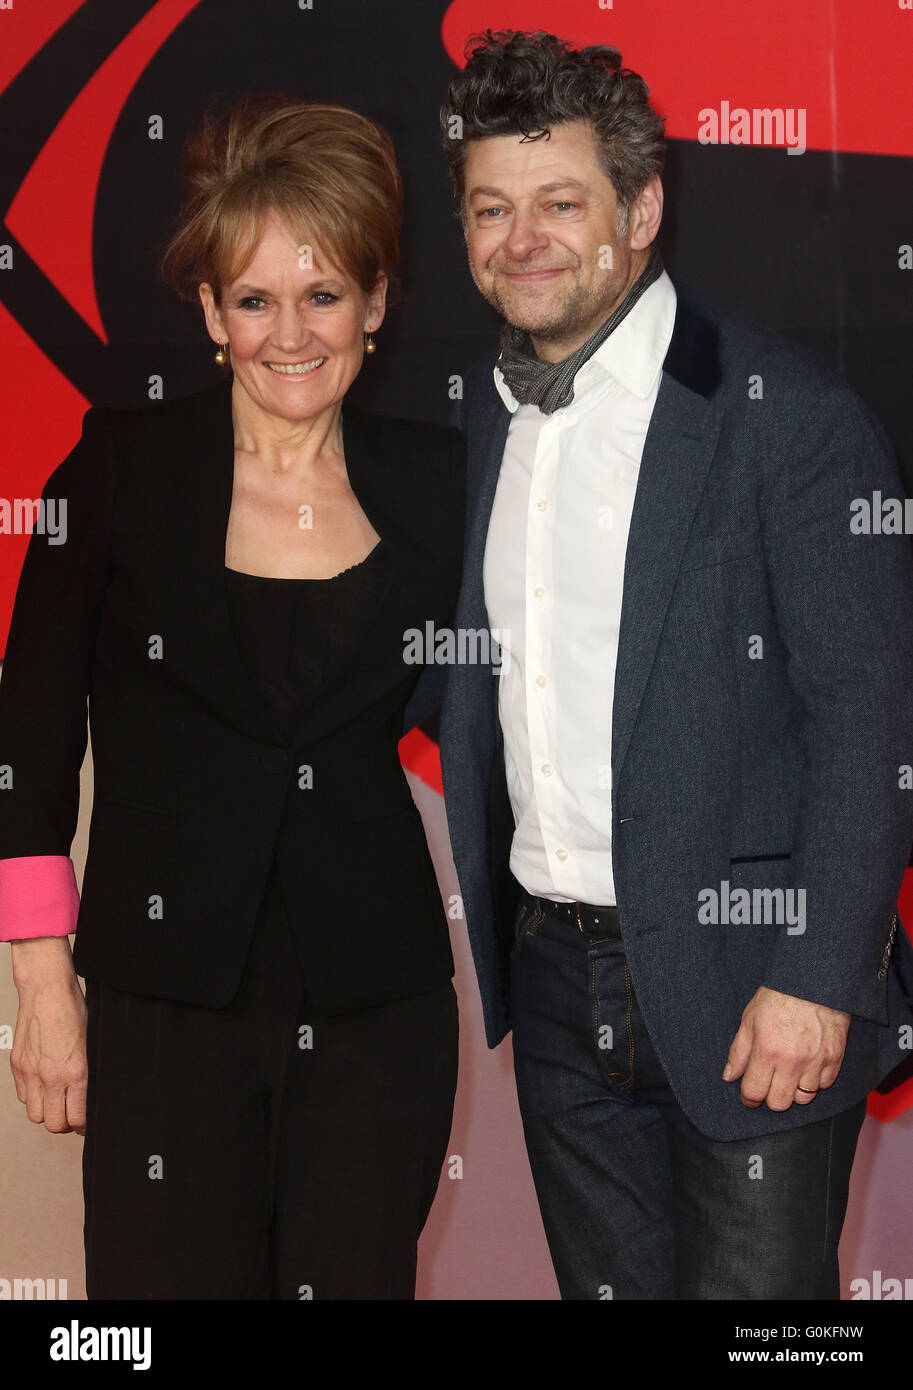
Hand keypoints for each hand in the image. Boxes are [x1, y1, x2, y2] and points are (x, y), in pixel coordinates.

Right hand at [10, 967, 87, 1134]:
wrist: (46, 988)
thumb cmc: (71, 1009)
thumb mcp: (90, 1042)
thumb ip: (86, 1071)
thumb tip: (88, 1093)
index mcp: (75, 1071)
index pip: (76, 1118)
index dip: (82, 1126)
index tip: (84, 1124)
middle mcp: (51, 1076)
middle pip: (53, 1124)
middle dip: (64, 1124)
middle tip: (70, 1116)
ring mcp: (30, 1072)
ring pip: (34, 1115)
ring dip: (46, 1113)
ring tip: (56, 1103)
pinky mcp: (17, 1065)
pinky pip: (22, 1097)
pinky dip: (32, 1098)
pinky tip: (42, 1088)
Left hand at [722, 986, 849, 1110]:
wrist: (812, 981)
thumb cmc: (778, 997)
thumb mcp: (749, 1019)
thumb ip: (738, 1051)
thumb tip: (729, 1076)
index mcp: (766, 1051)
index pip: (754, 1092)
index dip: (748, 1098)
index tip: (748, 1096)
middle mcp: (792, 1061)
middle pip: (779, 1103)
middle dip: (770, 1098)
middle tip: (768, 1086)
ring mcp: (816, 1061)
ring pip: (803, 1099)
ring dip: (794, 1091)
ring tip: (788, 1076)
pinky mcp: (835, 1058)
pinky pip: (824, 1085)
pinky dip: (814, 1082)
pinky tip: (807, 1068)